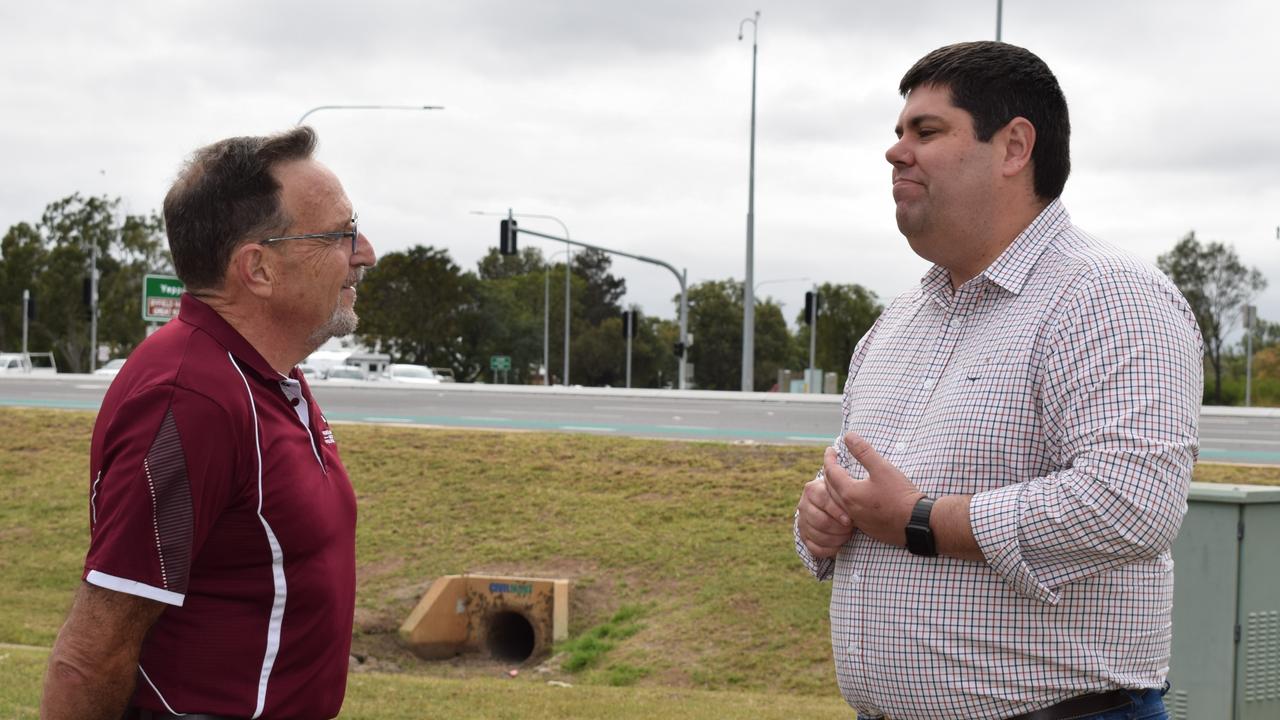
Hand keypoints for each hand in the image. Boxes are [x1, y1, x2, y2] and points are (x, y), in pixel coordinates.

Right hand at [797, 469, 853, 559]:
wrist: (842, 512)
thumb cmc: (848, 496)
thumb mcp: (847, 482)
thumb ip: (840, 468)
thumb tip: (832, 448)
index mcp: (812, 489)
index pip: (822, 500)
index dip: (837, 511)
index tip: (850, 519)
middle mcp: (803, 505)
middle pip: (820, 521)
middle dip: (838, 527)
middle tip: (851, 528)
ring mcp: (802, 522)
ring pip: (817, 535)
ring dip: (836, 538)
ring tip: (848, 535)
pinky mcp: (805, 538)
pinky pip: (815, 548)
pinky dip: (830, 549)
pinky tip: (840, 544)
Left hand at [823, 432, 923, 548]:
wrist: (916, 522)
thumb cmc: (900, 495)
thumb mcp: (882, 468)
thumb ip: (863, 452)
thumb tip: (848, 436)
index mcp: (849, 493)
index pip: (831, 472)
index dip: (829, 458)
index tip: (831, 449)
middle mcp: (848, 509)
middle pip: (830, 487)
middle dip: (829, 471)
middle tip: (833, 461)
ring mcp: (856, 520)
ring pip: (837, 501)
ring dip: (834, 487)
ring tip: (838, 477)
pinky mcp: (865, 527)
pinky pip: (847, 512)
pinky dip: (844, 500)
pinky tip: (852, 496)